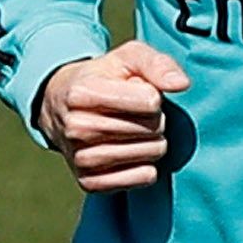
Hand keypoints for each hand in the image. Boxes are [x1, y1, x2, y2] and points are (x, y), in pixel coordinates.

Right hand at [35, 44, 191, 194]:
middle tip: (135, 113)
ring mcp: (81, 159)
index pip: (150, 102)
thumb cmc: (103, 79)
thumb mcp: (127, 59)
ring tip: (132, 130)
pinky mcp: (90, 183)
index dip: (152, 95)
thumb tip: (181, 84)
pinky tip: (130, 151)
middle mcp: (76, 128)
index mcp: (81, 94)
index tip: (136, 92)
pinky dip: (146, 165)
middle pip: (153, 129)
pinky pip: (144, 177)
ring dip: (151, 141)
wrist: (61, 109)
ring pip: (151, 154)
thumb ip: (157, 64)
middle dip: (154, 119)